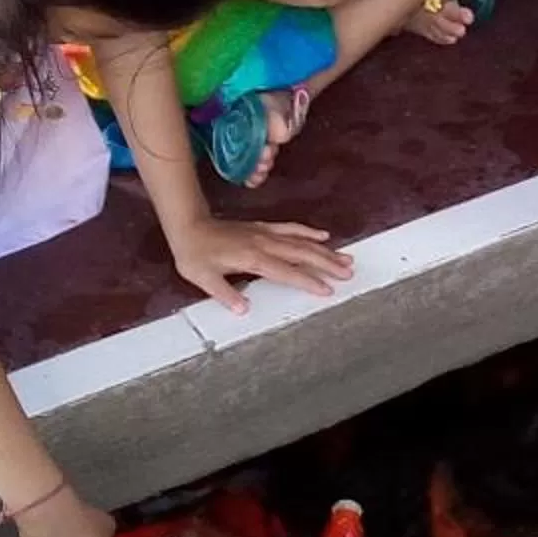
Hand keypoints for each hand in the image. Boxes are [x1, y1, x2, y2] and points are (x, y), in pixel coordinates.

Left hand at [169, 212, 353, 305]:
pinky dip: (308, 232)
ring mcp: (265, 234)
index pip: (286, 272)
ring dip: (324, 250)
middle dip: (327, 264)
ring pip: (301, 241)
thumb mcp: (203, 278)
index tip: (327, 290)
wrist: (188, 226)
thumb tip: (243, 310)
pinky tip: (323, 235)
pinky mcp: (263, 228)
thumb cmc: (194, 254)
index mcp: (252, 258)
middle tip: (349, 273)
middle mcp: (264, 244)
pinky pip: (291, 229)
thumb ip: (225, 294)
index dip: (308, 281)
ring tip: (345, 258)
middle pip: (302, 254)